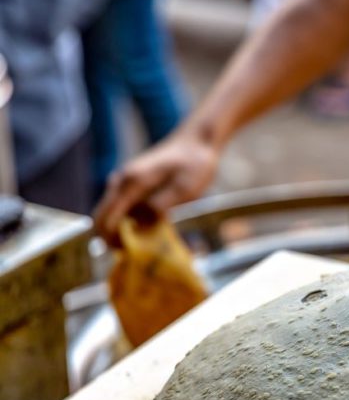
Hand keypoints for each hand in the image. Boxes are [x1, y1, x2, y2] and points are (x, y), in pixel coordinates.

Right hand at [93, 132, 220, 245]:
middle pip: (101, 216)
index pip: (108, 217)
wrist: (196, 143)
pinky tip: (144, 233)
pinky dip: (127, 222)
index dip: (111, 240)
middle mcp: (122, 181)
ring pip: (110, 213)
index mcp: (132, 183)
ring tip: (139, 248)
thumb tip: (142, 223)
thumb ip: (161, 205)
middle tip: (131, 256)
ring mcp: (125, 182)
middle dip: (110, 238)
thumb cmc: (194, 165)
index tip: (126, 255)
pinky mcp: (132, 185)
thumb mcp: (184, 189)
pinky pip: (121, 208)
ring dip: (119, 231)